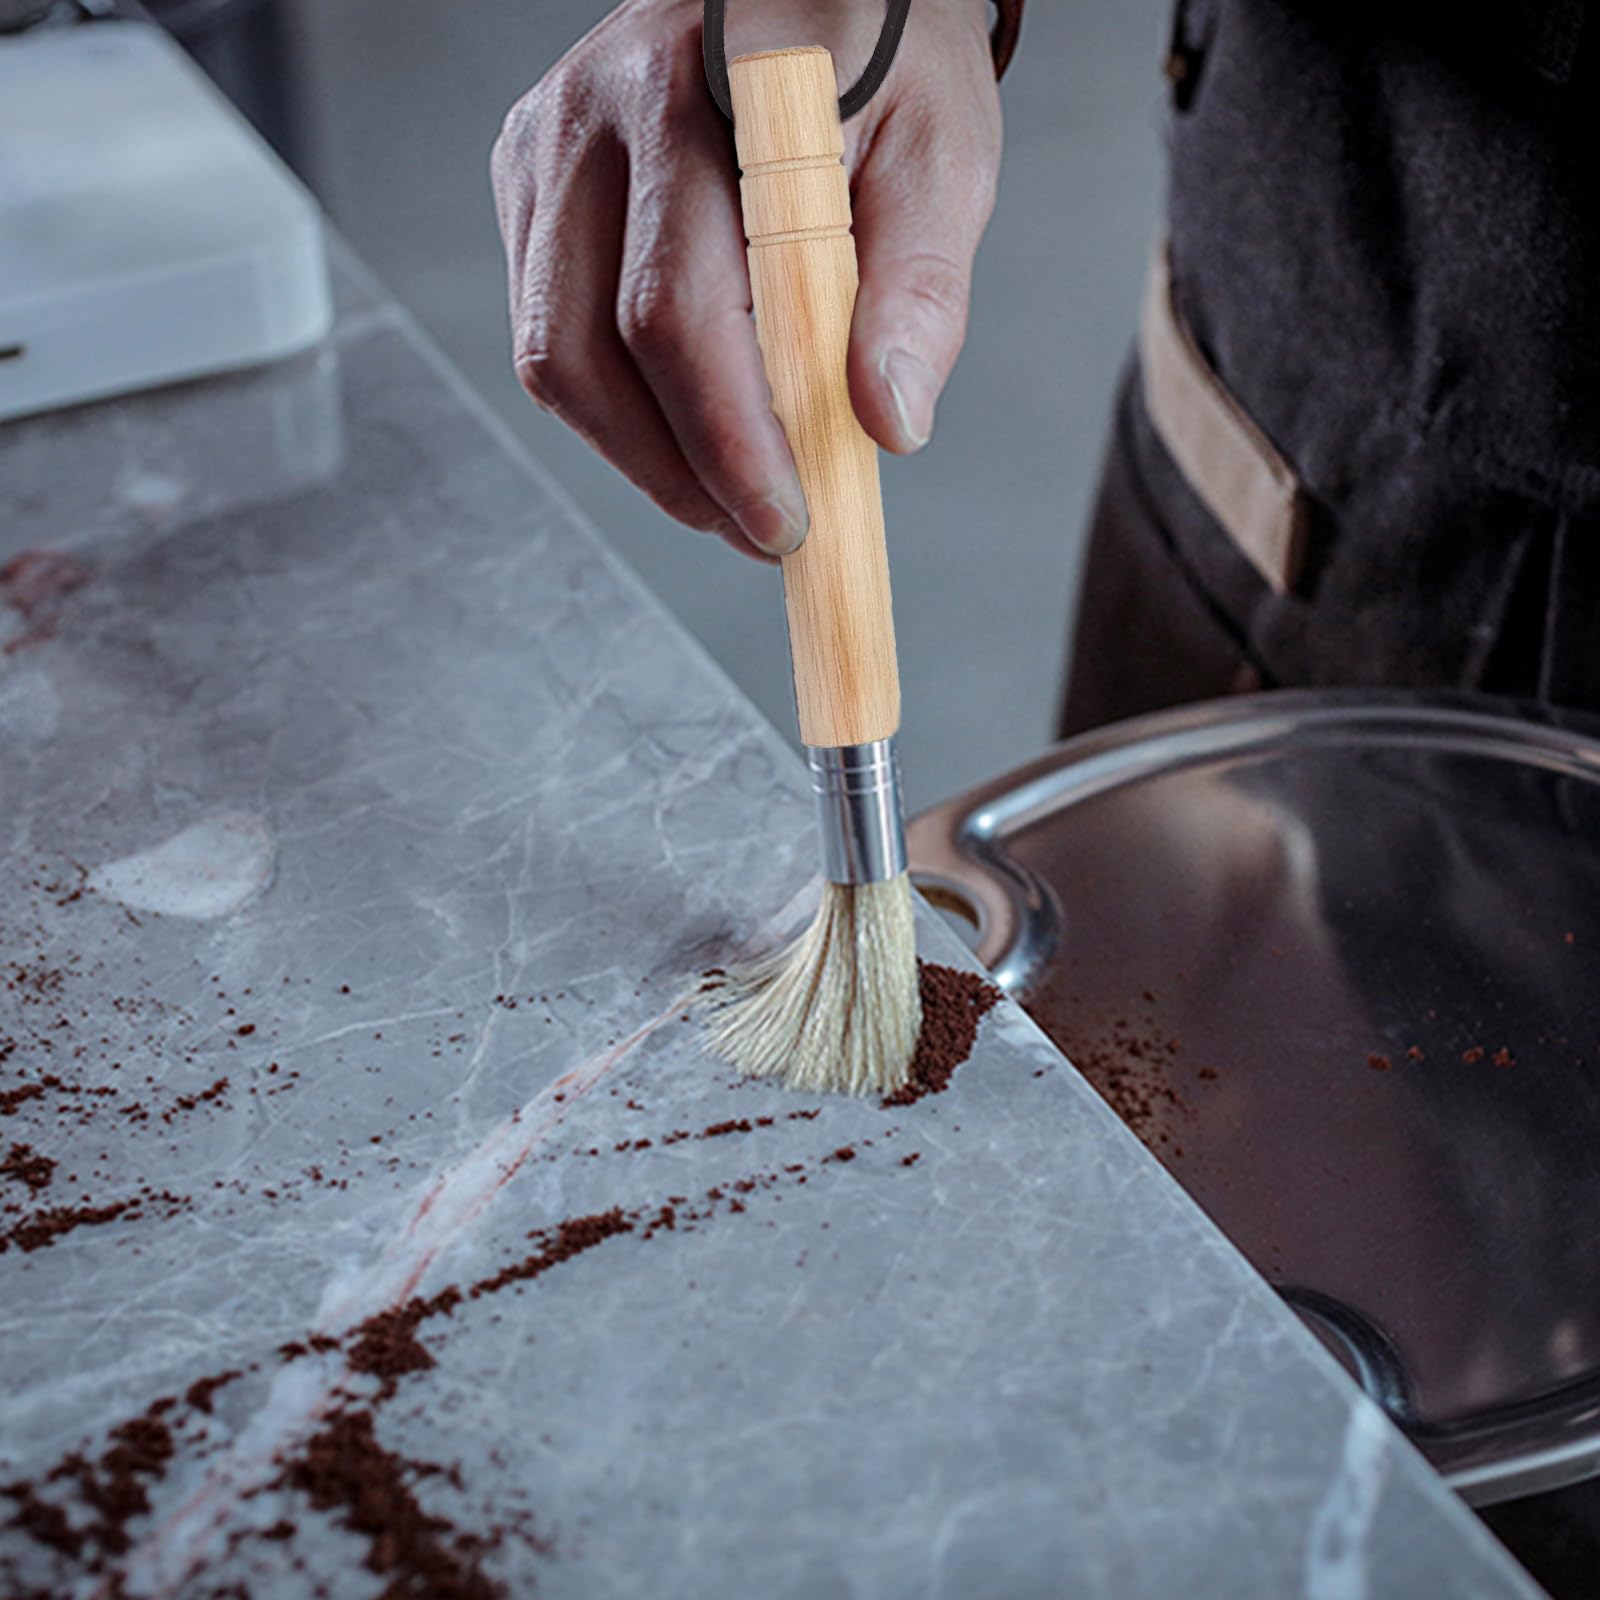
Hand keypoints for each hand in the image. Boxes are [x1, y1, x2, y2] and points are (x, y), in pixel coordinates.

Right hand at [492, 0, 1002, 559]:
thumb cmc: (888, 61)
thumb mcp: (944, 155)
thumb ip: (920, 288)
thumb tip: (886, 424)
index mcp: (698, 93)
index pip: (678, 307)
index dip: (725, 439)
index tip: (788, 521)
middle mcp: (593, 116)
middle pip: (588, 350)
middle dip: (682, 473)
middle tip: (768, 530)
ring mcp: (547, 154)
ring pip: (553, 359)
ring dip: (643, 458)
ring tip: (732, 495)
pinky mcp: (531, 188)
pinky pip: (550, 336)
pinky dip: (619, 410)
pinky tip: (689, 425)